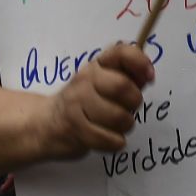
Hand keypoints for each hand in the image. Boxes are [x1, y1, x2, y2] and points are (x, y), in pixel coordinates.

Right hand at [38, 43, 154, 159]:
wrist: (46, 124)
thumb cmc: (84, 101)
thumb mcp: (103, 82)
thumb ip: (127, 76)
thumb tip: (147, 75)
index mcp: (97, 65)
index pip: (121, 52)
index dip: (140, 62)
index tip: (149, 77)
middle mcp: (85, 80)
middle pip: (122, 87)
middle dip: (134, 102)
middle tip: (129, 108)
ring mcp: (76, 105)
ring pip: (119, 117)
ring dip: (125, 125)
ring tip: (117, 125)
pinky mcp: (75, 130)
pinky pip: (110, 140)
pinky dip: (116, 142)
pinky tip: (109, 138)